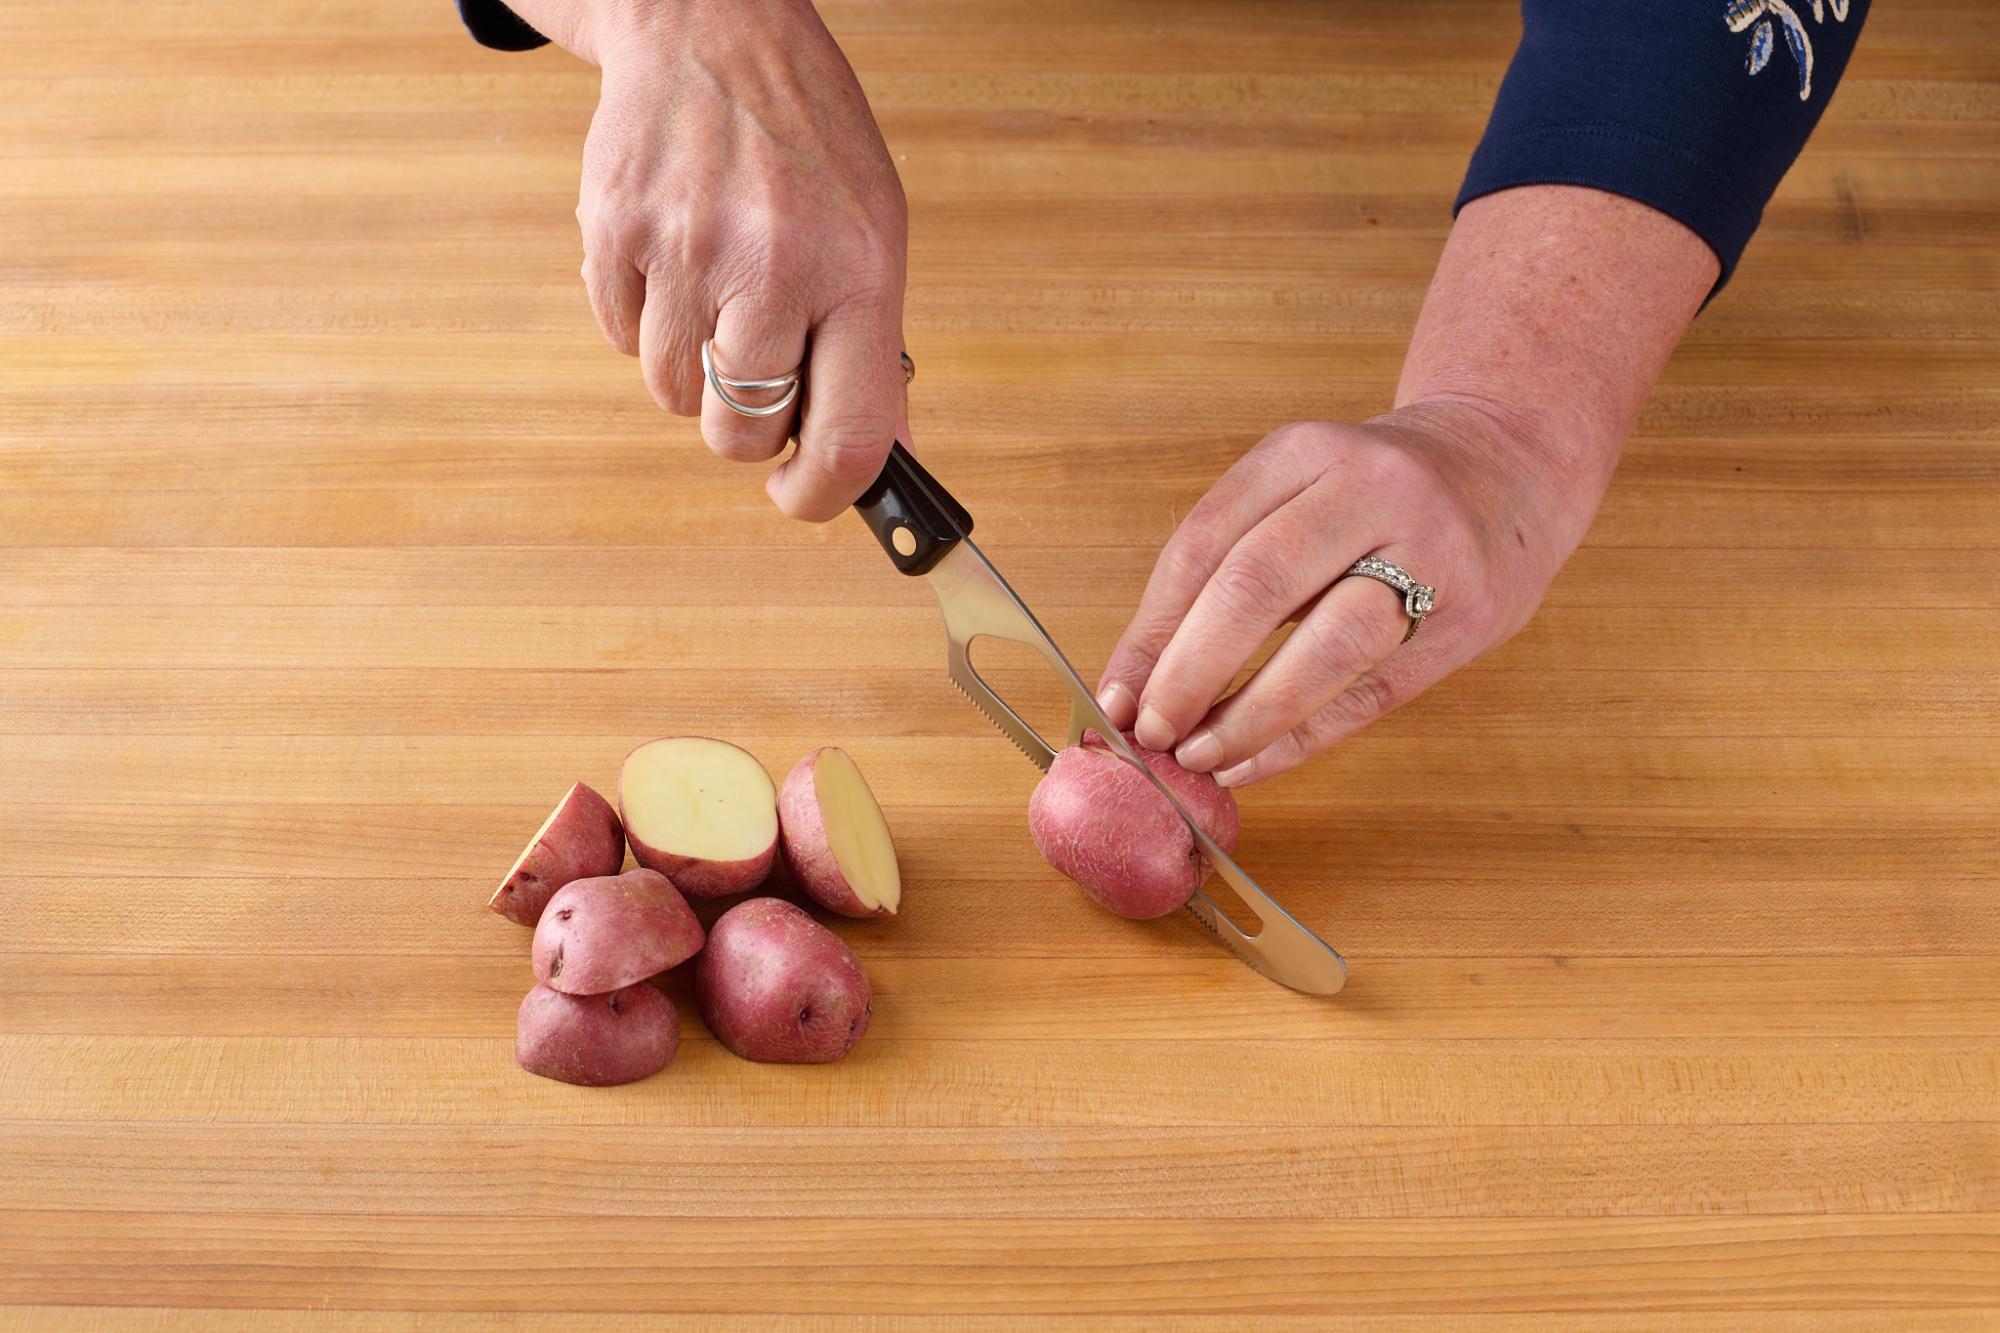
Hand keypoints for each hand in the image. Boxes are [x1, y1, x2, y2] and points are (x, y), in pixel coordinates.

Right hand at [577, 0, 907, 518]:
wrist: (712, 31)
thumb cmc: (806, 144)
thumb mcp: (874, 237)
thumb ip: (873, 353)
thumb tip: (874, 461)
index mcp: (856, 273)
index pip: (848, 437)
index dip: (821, 493)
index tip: (802, 495)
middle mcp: (771, 264)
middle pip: (741, 431)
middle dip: (748, 426)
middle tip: (759, 374)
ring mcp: (684, 248)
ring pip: (674, 396)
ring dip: (694, 372)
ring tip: (718, 295)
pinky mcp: (613, 233)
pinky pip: (619, 341)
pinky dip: (646, 324)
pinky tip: (676, 260)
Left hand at [1093, 400, 1600, 786]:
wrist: (1508, 467)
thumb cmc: (1370, 496)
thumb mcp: (1293, 493)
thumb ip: (1217, 574)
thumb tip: (1132, 685)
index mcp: (1305, 451)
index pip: (1205, 544)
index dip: (1151, 631)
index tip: (1114, 697)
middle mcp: (1370, 489)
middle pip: (1259, 585)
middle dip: (1190, 670)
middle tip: (1151, 732)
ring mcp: (1430, 552)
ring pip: (1327, 646)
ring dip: (1250, 713)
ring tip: (1198, 755)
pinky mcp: (1468, 617)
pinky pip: (1371, 693)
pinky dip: (1301, 739)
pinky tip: (1251, 763)